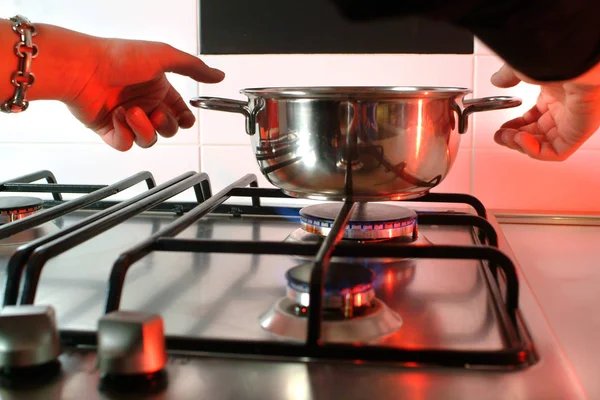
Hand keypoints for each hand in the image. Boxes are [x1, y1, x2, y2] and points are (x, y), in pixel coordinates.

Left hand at [64, 37, 224, 150]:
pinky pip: (126, 144)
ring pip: (148, 140)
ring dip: (143, 129)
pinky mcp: (110, 130)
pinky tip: (116, 118)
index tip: (184, 118)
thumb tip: (218, 75)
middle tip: (156, 113)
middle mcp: (144, 103)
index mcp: (158, 88)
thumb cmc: (119, 58)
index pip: (180, 112)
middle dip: (165, 125)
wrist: (83, 69)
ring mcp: (127, 118)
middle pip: (168, 130)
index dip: (184, 119)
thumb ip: (194, 67)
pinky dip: (124, 134)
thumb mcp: (164, 56)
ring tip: (130, 112)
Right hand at [491, 63, 599, 160]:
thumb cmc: (559, 61)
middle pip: (537, 133)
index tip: (502, 128)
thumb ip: (509, 76)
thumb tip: (496, 80)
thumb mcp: (525, 69)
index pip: (535, 118)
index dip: (517, 125)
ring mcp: (572, 122)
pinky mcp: (578, 134)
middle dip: (515, 137)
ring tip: (506, 137)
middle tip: (500, 136)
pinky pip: (556, 152)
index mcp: (556, 94)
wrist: (578, 61)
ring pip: (545, 145)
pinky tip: (521, 139)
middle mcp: (565, 110)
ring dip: (521, 145)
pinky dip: (535, 151)